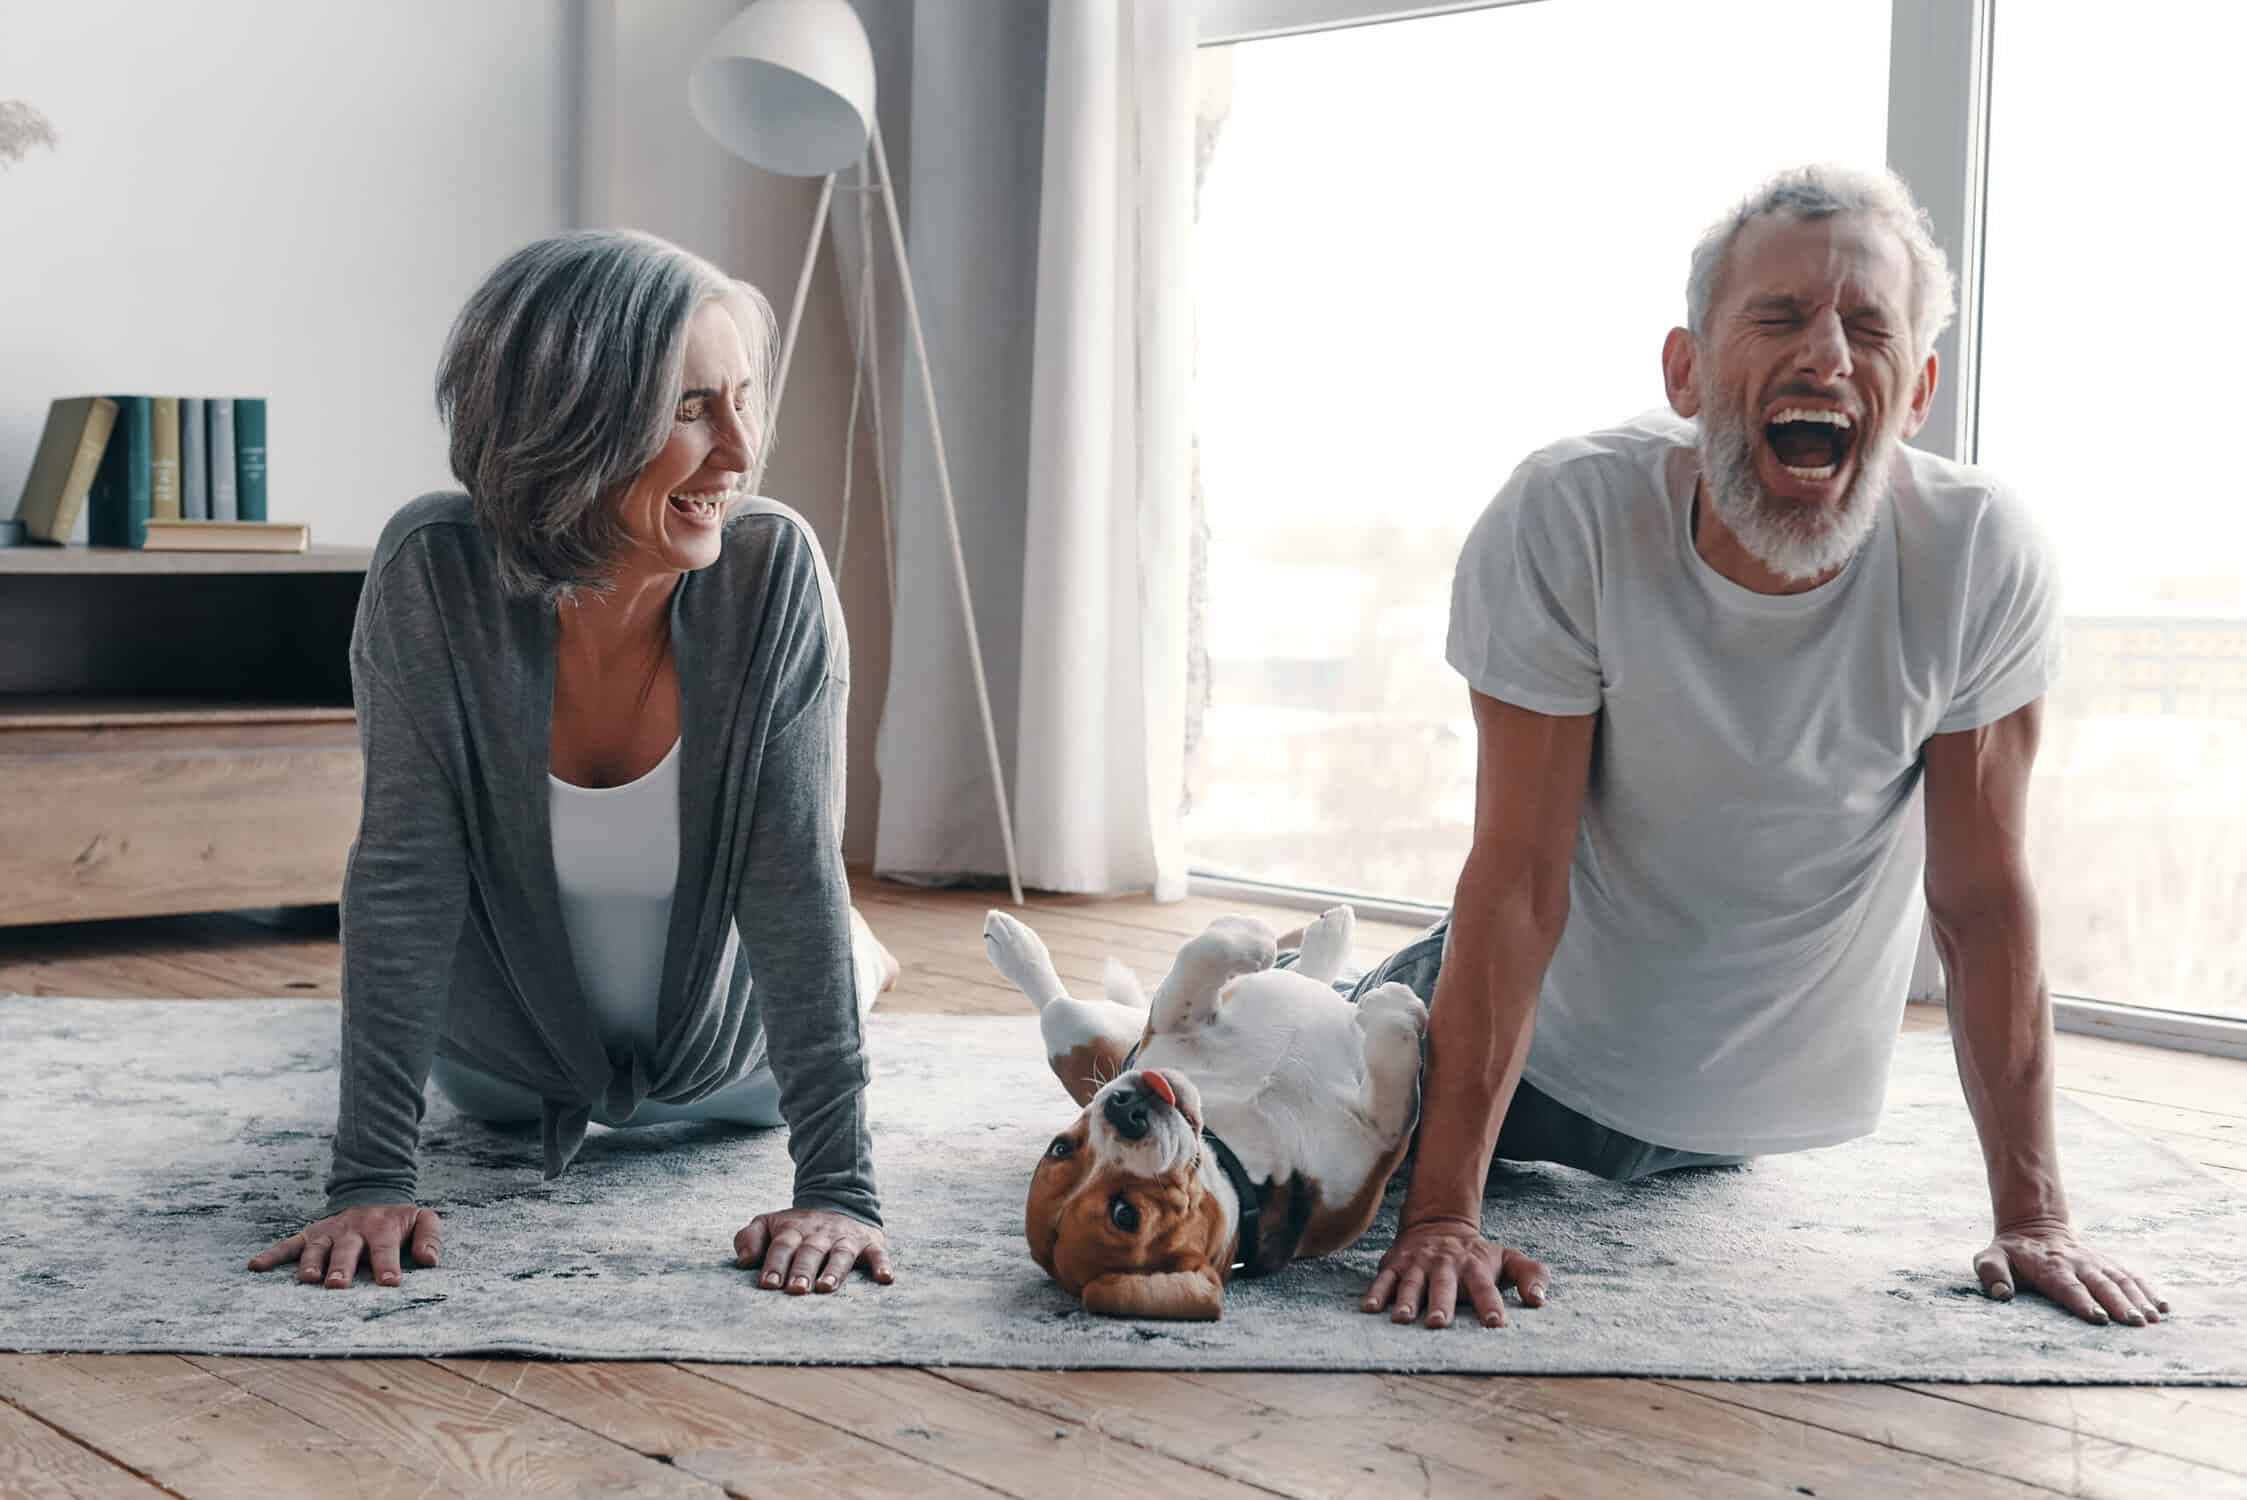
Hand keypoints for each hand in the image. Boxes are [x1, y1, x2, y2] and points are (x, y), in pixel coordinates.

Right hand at [248, 1204, 441, 1288]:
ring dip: (311, 1263)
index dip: (388, 1265)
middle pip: (347, 1249)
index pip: (385, 1247)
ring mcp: (329, 1232)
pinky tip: (256, 1266)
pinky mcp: (310, 1234)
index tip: (389, 1283)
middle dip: (342, 1266)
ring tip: (307, 1280)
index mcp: (382, 1227)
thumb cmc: (398, 1218)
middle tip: (338, 1285)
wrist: (373, 1191)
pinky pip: (289, 1244)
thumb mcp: (422, 1219)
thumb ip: (430, 1236)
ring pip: (317, 1247)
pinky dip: (272, 1254)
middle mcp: (353, 1229)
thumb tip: (430, 1260)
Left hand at [734, 1208, 893, 1293]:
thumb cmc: (797, 1227)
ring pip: (841, 1253)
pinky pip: (878, 1253)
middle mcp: (820, 1233)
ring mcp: (846, 1237)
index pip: (782, 1246)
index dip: (775, 1264)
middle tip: (796, 1290)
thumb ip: (750, 1238)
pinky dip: (882, 1265)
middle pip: (810, 1251)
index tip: (768, 1284)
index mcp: (793, 1229)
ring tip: (826, 1287)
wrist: (838, 1201)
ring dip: (834, 1270)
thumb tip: (743, 1261)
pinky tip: (885, 1279)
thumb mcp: (769, 1223)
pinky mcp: (870, 1242)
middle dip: (802, 1270)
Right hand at [1363, 1215, 1547, 1328]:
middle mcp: (1445, 1265)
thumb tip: (1539, 1300)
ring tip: (1402, 1319)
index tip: (1495, 1324)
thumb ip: (1531, 1275)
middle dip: (1440, 1304)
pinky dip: (1376, 1292)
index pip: (1485, 1287)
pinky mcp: (1395, 1264)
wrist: (1438, 1222)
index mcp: (1474, 1266)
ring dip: (1406, 1300)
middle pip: (1443, 1285)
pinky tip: (1370, 1308)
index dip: (1490, 1304)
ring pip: (1411, 1282)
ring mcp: (1418, 1264)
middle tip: (1438, 1324)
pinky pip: (1384, 1279)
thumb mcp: (1508, 1258)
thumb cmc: (1476, 1254)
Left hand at [1974, 1219, 2168, 1325]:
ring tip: (2154, 1318)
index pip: (2068, 1286)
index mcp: (2050, 1266)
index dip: (2083, 1302)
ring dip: (2139, 1299)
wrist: (2034, 1226)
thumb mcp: (1991, 1258)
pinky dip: (2149, 1290)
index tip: (2099, 1318)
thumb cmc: (2012, 1253)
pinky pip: (2131, 1275)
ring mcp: (2096, 1262)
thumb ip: (1992, 1273)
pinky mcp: (2108, 1263)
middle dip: (2119, 1304)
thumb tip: (2001, 1294)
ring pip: (2121, 1280)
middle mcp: (2077, 1263)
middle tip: (2135, 1323)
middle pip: (2101, 1284)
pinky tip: (2164, 1306)